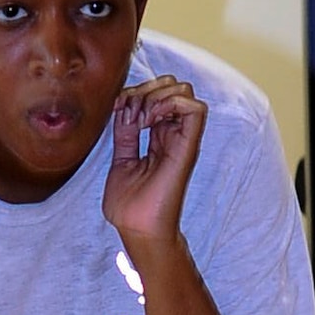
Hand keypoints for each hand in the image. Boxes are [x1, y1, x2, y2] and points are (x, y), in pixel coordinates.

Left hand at [102, 76, 206, 247]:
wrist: (136, 228)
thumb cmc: (130, 205)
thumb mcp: (121, 159)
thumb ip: (125, 134)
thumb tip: (123, 108)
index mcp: (159, 137)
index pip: (157, 94)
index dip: (136, 92)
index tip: (118, 109)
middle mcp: (174, 135)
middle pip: (173, 86)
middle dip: (147, 88)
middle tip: (129, 111)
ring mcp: (182, 140)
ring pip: (184, 91)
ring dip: (156, 95)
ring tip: (139, 117)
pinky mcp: (188, 147)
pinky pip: (196, 109)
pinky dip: (169, 104)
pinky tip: (148, 121)